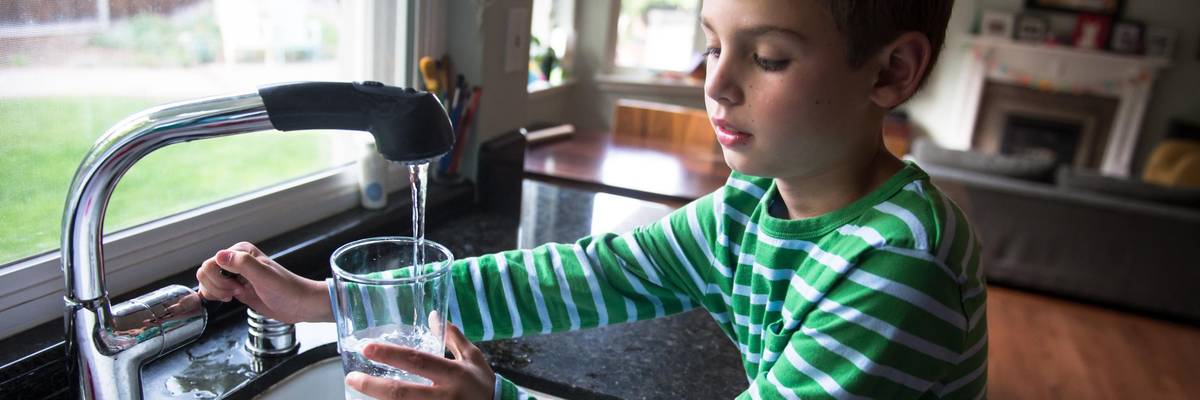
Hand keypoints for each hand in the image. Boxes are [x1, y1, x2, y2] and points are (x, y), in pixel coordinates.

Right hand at [196, 241, 331, 322]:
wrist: (299, 304)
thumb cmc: (287, 289)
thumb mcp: (265, 277)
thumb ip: (243, 264)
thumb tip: (219, 255)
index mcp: (241, 252)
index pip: (211, 263)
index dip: (220, 279)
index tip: (238, 286)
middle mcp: (235, 261)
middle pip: (205, 272)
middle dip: (217, 286)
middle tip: (237, 292)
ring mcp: (234, 275)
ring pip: (206, 281)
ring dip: (217, 292)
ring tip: (236, 295)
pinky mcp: (235, 288)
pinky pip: (213, 290)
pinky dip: (216, 296)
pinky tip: (231, 298)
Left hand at [347, 323, 495, 399]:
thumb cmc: (483, 385)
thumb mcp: (473, 358)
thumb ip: (452, 338)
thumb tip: (434, 315)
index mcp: (453, 374)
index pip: (417, 361)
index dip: (391, 355)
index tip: (368, 348)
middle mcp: (444, 397)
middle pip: (401, 393)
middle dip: (373, 386)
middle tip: (352, 378)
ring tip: (359, 391)